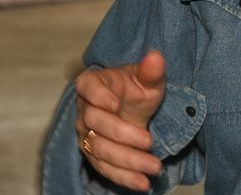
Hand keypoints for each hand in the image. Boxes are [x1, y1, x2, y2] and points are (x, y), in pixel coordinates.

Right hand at [75, 50, 167, 190]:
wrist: (131, 108)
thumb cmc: (136, 89)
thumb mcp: (147, 80)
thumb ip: (151, 71)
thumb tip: (156, 57)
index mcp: (93, 84)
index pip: (88, 88)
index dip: (99, 96)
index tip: (116, 104)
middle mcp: (84, 109)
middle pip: (96, 123)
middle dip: (123, 135)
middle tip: (150, 141)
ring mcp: (86, 134)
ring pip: (100, 150)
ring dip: (128, 161)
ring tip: (154, 167)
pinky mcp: (94, 155)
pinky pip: (105, 169)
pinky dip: (124, 178)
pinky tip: (143, 183)